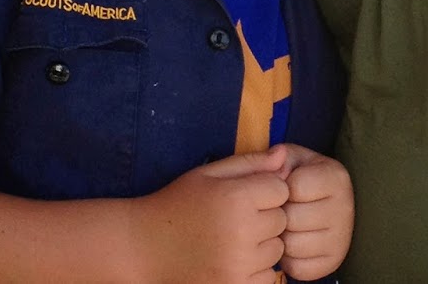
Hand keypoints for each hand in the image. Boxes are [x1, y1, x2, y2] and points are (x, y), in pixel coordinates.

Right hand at [132, 146, 289, 283]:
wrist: (144, 248)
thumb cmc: (177, 204)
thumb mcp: (209, 174)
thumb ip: (249, 163)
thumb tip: (284, 155)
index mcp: (236, 198)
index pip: (282, 189)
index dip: (265, 190)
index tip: (244, 195)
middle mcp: (241, 232)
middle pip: (283, 220)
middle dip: (266, 217)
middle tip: (236, 218)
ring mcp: (239, 264)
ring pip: (278, 249)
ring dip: (263, 245)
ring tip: (233, 240)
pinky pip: (269, 277)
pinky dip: (257, 271)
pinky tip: (234, 260)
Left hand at [275, 144, 353, 279]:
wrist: (320, 203)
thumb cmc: (299, 178)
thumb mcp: (290, 159)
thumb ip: (277, 156)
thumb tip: (277, 157)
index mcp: (336, 176)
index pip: (293, 188)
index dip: (280, 189)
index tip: (285, 187)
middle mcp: (346, 207)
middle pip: (291, 219)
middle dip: (280, 215)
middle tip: (284, 209)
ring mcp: (342, 238)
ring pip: (292, 246)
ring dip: (282, 238)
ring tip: (288, 225)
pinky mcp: (333, 263)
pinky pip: (297, 268)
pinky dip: (289, 259)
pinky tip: (294, 241)